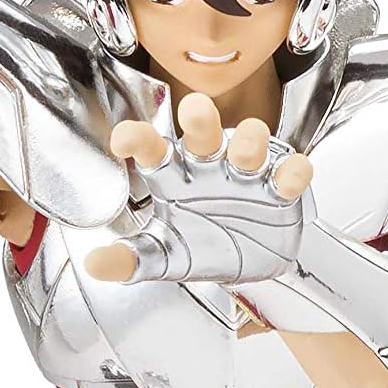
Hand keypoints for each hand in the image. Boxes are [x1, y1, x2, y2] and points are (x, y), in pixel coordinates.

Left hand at [84, 96, 314, 285]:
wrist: (249, 272)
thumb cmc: (203, 248)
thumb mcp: (163, 257)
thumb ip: (129, 260)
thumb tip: (94, 264)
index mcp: (175, 176)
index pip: (151, 147)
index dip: (137, 137)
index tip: (123, 142)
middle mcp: (209, 166)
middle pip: (203, 128)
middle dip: (201, 116)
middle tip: (195, 114)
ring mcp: (246, 174)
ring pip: (250, 138)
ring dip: (248, 141)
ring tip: (244, 159)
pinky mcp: (280, 190)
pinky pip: (290, 169)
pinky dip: (292, 171)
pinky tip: (285, 182)